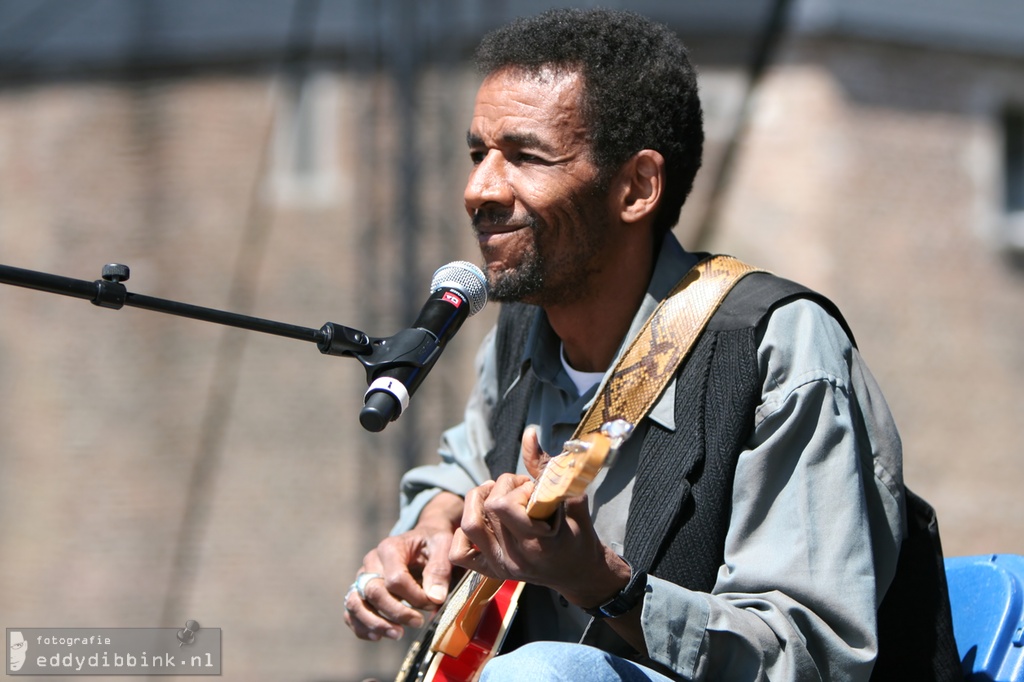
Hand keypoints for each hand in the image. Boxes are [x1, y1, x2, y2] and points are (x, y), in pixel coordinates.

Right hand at [344, 491, 462, 640]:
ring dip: (375, 623)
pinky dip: (361, 627)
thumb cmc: (432, 543)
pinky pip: (351, 612)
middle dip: (396, 613)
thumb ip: (440, 570)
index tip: (432, 602)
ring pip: (355, 603)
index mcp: (390, 548)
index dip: (414, 597)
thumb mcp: (443, 547)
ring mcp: (362, 577)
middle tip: (418, 622)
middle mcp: (371, 561)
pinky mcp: (360, 591)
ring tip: (397, 634)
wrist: (422, 540)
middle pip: (373, 592)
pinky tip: (378, 636)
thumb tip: (435, 598)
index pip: (395, 579)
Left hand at [448, 429, 628, 607]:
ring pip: (469, 525)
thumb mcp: (572, 500)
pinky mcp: (490, 571)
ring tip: (498, 497)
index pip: (503, 506)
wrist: (579, 573)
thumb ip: (547, 468)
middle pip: (487, 509)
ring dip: (480, 502)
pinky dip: (465, 532)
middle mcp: (515, 559)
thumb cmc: (579, 536)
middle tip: (521, 490)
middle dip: (503, 488)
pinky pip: (459, 552)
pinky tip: (485, 522)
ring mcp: (500, 567)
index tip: (533, 489)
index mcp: (537, 544)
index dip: (516, 488)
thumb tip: (529, 434)